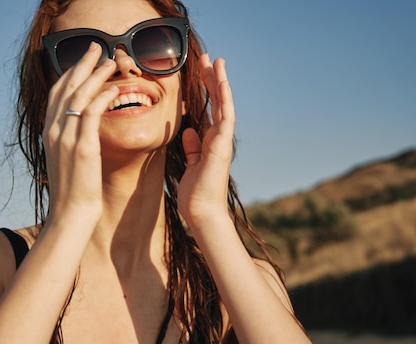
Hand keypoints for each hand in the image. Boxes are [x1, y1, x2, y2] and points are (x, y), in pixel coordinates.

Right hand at [42, 43, 118, 222]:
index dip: (70, 73)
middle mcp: (54, 130)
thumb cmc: (73, 193)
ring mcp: (66, 137)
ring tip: (110, 61)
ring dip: (96, 74)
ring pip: (79, 94)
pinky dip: (103, 95)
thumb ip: (71, 142)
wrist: (70, 215)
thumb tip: (81, 133)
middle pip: (66, 86)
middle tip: (95, 47)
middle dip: (81, 63)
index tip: (83, 60)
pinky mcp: (83, 147)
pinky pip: (93, 111)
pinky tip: (115, 87)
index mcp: (49, 133)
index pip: (57, 93)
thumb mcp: (66, 162)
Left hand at [177, 55, 235, 225]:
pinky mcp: (222, 146)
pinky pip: (225, 117)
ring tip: (216, 62)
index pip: (210, 110)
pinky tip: (221, 82)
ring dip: (220, 82)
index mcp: (211, 142)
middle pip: (218, 102)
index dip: (206, 90)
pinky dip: (224, 99)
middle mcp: (219, 139)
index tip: (201, 72)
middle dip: (212, 80)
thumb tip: (190, 130)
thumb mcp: (190, 165)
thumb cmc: (195, 194)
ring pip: (224, 105)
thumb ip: (192, 147)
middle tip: (208, 59)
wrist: (201, 212)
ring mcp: (223, 141)